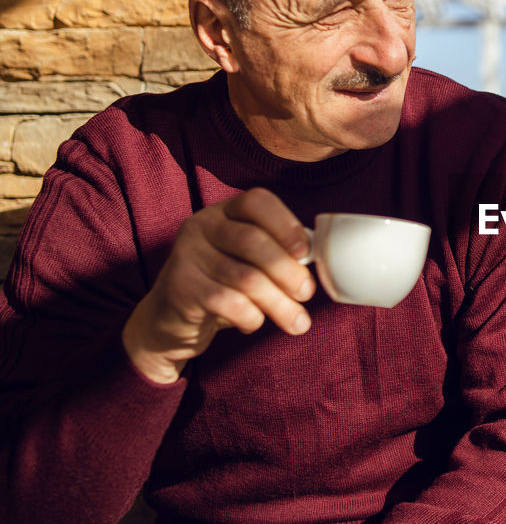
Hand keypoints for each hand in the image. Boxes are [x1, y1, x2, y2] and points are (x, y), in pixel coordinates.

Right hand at [122, 188, 314, 383]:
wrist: (170, 320)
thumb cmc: (222, 286)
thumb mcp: (246, 262)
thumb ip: (276, 255)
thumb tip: (318, 266)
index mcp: (223, 212)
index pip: (256, 201)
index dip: (285, 224)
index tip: (305, 252)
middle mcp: (201, 226)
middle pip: (254, 242)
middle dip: (288, 271)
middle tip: (306, 293)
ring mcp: (187, 255)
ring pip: (246, 278)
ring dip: (280, 304)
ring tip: (297, 322)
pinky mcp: (180, 288)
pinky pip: (229, 303)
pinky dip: (252, 317)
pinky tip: (254, 323)